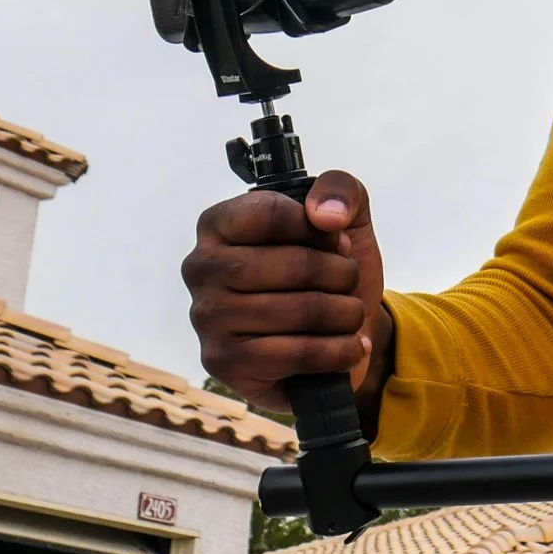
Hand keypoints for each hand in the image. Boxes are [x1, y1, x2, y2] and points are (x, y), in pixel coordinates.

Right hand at [181, 169, 390, 420]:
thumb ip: (341, 191)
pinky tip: (350, 347)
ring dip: (344, 314)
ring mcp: (207, 317)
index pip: (270, 213)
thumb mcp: (346, 220)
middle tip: (350, 282)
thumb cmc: (329, 272)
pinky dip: (338, 351)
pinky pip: (295, 354)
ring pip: (298, 311)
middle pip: (292, 265)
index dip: (318, 230)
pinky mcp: (223, 362)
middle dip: (340, 274)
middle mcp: (201, 267)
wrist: (339, 333)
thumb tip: (325, 213)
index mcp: (219, 224)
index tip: (338, 242)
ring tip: (351, 314)